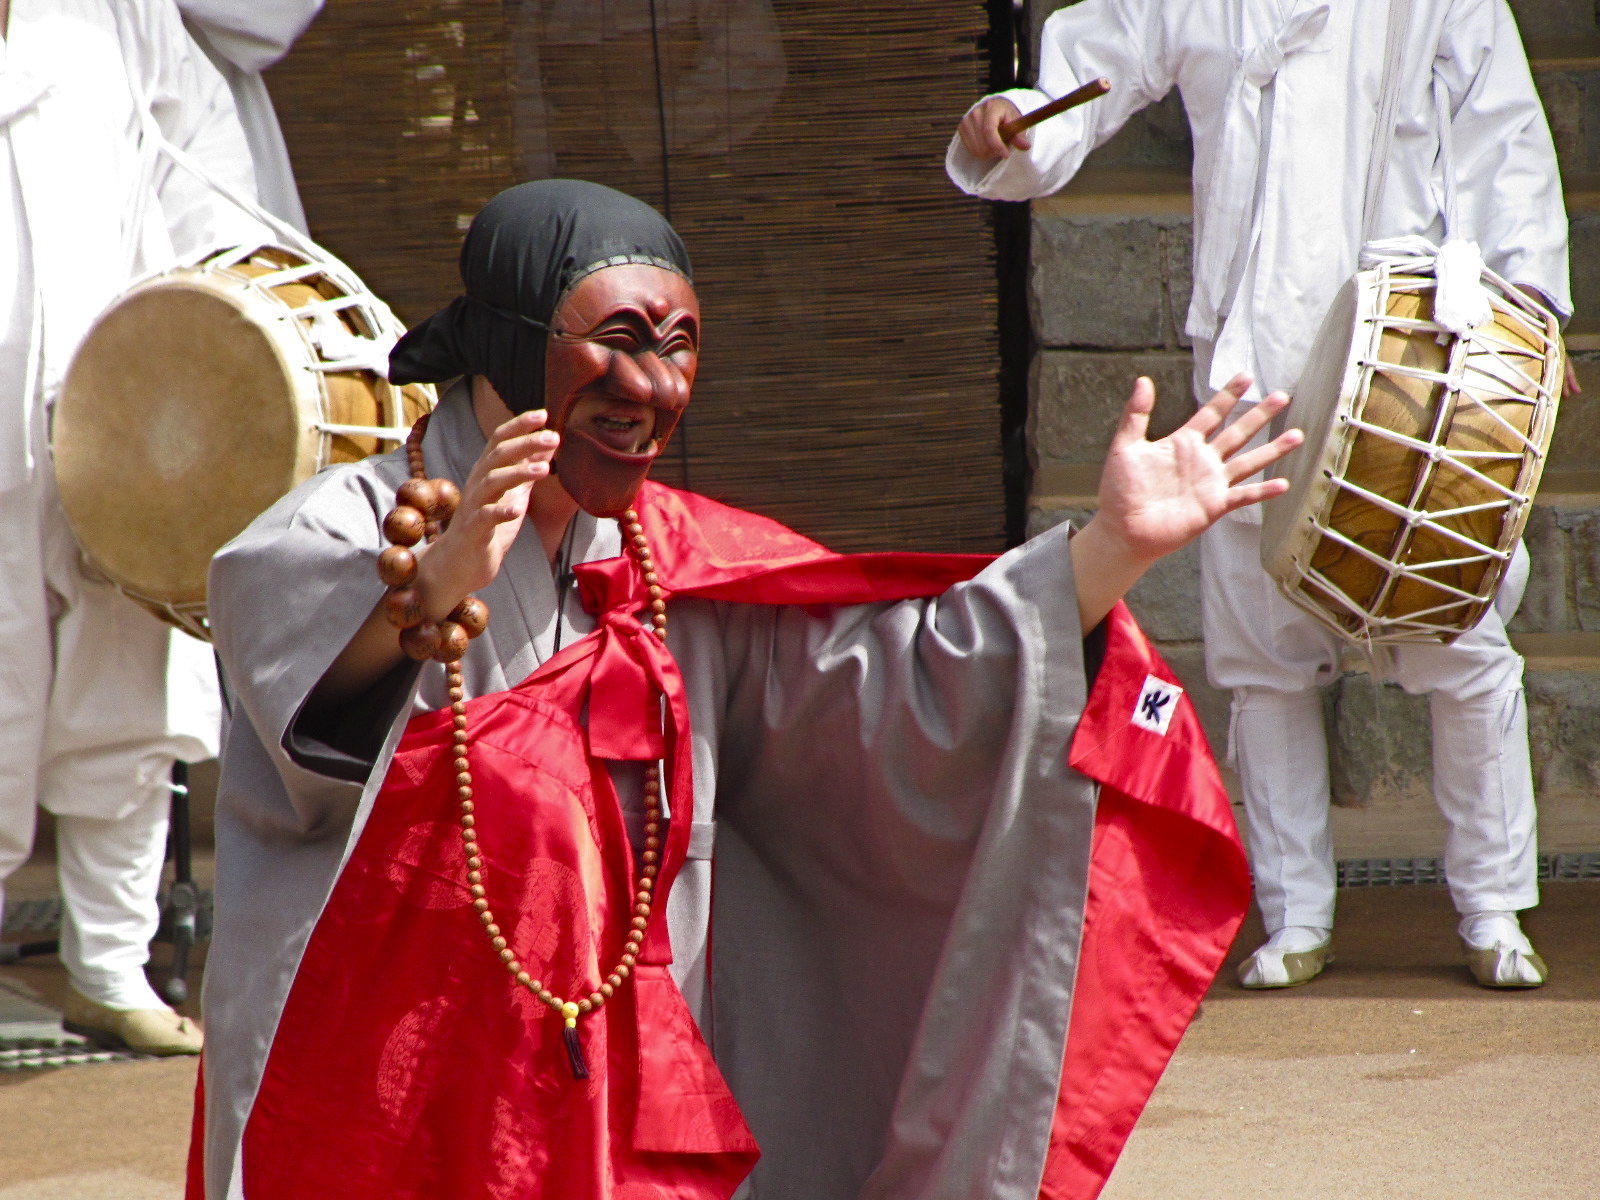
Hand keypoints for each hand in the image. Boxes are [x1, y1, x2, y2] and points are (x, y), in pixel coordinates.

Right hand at [415, 409, 558, 610]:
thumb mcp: (512, 494)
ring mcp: (474, 507)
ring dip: (518, 473)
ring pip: (492, 481)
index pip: (499, 440)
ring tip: (544, 469)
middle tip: (553, 436)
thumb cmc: (487, 528)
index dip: (519, 425)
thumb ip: (527, 469)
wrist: (459, 565)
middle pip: (498, 455)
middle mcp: (477, 484)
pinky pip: (485, 517)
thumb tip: (548, 443)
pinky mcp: (474, 531)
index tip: (544, 414)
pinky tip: (519, 509)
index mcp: (486, 473)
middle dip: (525, 443)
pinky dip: (501, 511)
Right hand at [958, 96, 1025, 161]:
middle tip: (1002, 149)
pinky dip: (980, 153)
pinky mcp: (961, 128)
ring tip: (995, 147)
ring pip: (976, 149)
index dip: (997, 145)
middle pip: (983, 143)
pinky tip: (986, 146)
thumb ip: (1019, 135)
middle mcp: (976, 112)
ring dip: (987, 153)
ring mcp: (966, 120)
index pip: (989, 130)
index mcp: (991, 107)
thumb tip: (1026, 146)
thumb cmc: (1006, 115)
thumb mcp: (1016, 122)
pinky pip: (970, 150)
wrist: (994, 107)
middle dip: (994, 151)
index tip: (1006, 155)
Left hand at [1069, 375, 1302, 632]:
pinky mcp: (1213, 506)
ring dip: (1272, 449)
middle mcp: (1202, 460)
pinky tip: (1283, 483)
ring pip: (1248, 461)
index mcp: (1182, 443)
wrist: (1122, 530)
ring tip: (1297, 435)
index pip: (1211, 413)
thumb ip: (1135, 414)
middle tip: (1283, 396)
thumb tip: (1143, 380)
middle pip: (1237, 432)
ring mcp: (1210, 483)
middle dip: (1260, 415)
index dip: (1228, 395)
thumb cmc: (1119, 491)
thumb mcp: (1124, 447)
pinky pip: (1243, 496)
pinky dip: (1262, 491)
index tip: (1246, 376)